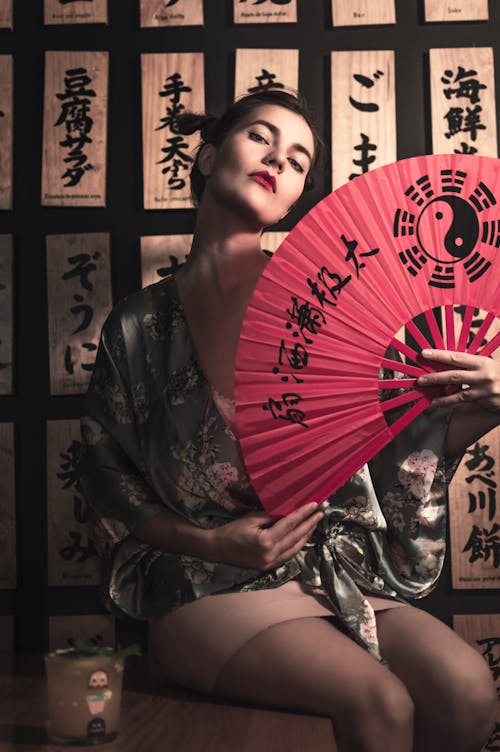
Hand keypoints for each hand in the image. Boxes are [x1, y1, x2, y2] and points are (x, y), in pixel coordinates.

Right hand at [208, 503, 323, 569]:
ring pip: (294, 549)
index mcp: (265, 541)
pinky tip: (302, 538)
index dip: (302, 514)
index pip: (289, 525)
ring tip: (314, 524)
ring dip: (306, 536)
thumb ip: (270, 516)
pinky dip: (296, 546)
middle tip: (320, 514)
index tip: (313, 505)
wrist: (216, 549)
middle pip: (295, 538)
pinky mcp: (267, 566)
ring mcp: (269, 563)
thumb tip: (287, 511)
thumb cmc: (231, 531)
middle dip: (309, 525)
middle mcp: (270, 554)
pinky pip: (287, 556)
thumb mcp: (251, 519)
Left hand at [417, 349, 499, 412]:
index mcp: (483, 362)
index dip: (439, 356)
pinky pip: (469, 405)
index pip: (456, 358)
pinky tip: (446, 408)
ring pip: (460, 396)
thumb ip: (471, 365)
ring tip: (431, 402)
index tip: (424, 354)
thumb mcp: (488, 364)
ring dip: (443, 400)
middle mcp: (483, 376)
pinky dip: (457, 406)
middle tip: (420, 380)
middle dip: (435, 378)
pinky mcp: (488, 404)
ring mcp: (485, 392)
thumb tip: (448, 364)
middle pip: (454, 376)